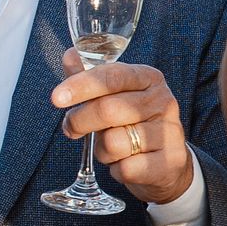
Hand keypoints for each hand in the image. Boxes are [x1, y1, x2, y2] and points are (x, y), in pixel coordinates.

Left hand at [52, 53, 195, 203]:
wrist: (168, 162)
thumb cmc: (134, 123)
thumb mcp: (115, 96)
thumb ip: (91, 76)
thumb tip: (70, 56)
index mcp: (149, 78)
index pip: (112, 76)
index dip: (81, 85)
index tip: (57, 97)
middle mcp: (163, 101)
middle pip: (108, 109)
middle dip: (80, 122)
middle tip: (71, 128)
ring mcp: (169, 132)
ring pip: (114, 142)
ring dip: (101, 150)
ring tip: (110, 148)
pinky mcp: (169, 161)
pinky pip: (126, 168)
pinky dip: (116, 169)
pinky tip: (126, 163)